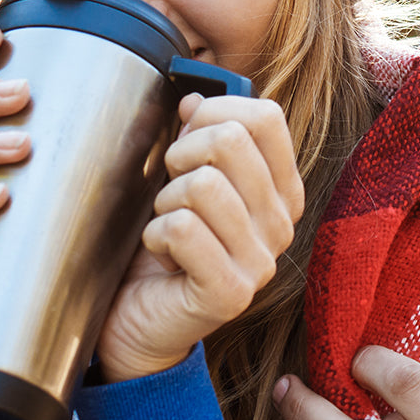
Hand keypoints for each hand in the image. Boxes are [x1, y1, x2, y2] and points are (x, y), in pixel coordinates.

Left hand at [96, 94, 303, 382]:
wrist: (137, 320)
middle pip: (231, 142)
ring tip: (167, 225)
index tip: (187, 134)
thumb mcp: (183, 176)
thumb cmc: (164, 243)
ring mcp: (262, 262)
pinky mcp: (232, 293)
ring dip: (165, 200)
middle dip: (180, 153)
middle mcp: (282, 225)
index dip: (214, 111)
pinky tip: (161, 253)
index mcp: (281, 189)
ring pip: (202, 184)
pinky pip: (182, 229)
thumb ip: (198, 135)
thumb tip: (194, 99)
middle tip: (169, 186)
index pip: (266, 117)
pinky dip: (155, 233)